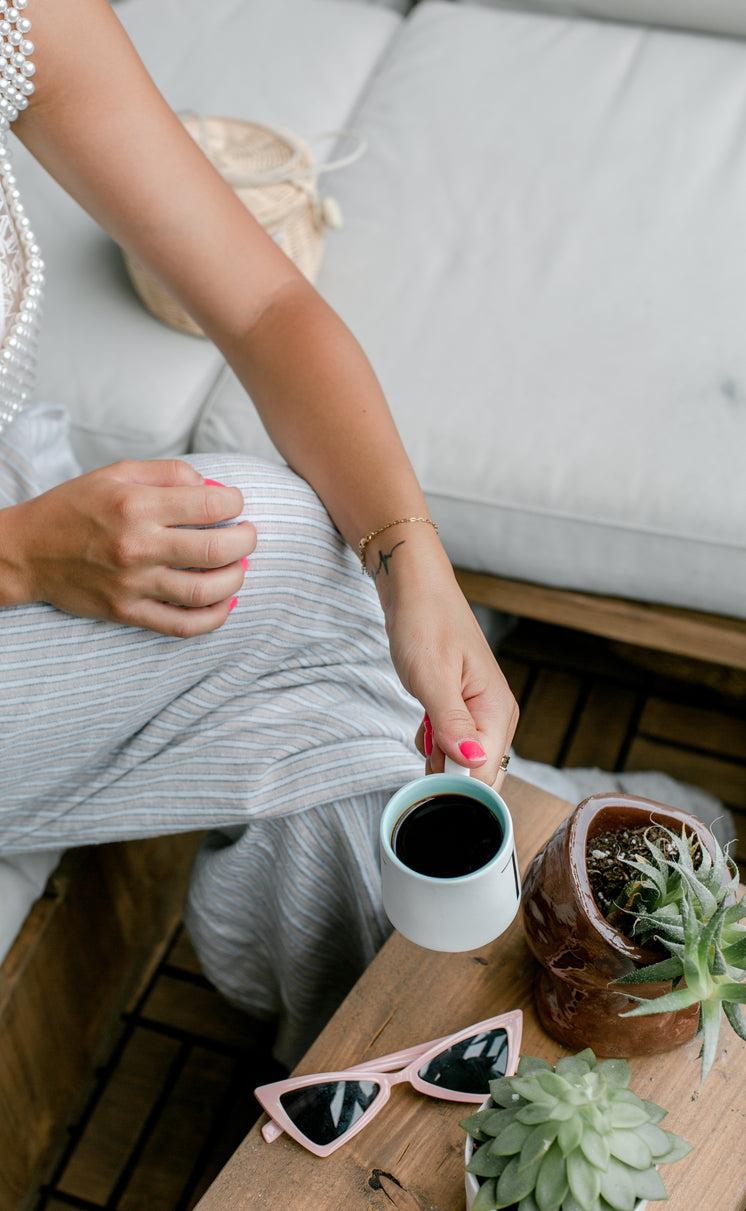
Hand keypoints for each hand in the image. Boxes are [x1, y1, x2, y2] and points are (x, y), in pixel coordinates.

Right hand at [3, 460, 255, 634]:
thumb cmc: (74, 507)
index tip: (235, 503)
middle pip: (217, 549)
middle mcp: (137, 545)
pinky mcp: (127, 612)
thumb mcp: (115, 472)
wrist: (26, 551)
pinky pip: (182, 625)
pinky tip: (224, 604)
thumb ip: (167, 473)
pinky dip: (213, 618)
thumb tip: (210, 485)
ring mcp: (133, 584)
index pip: (210, 503)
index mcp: (137, 505)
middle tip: (248, 535)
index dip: (235, 502)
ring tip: (238, 567)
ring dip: (236, 578)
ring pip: (206, 591)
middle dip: (246, 541)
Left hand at [383, 563, 518, 789]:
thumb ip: (452, 725)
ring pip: (463, 762)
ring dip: (437, 755)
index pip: (487, 774)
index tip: (427, 771)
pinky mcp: (464, 709)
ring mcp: (481, 713)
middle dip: (447, 772)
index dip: (456, 783)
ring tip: (425, 721)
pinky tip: (425, 718)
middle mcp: (497, 716)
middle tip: (425, 737)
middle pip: (480, 774)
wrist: (415, 591)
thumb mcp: (432, 677)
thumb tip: (472, 766)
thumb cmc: (425, 624)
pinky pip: (453, 744)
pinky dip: (434, 741)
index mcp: (497, 710)